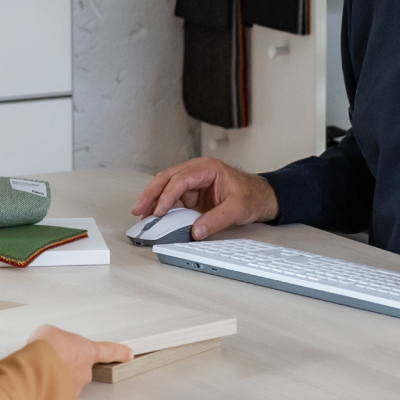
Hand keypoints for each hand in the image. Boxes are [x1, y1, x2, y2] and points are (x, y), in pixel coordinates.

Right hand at [28, 325, 132, 390]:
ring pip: (66, 383)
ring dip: (55, 379)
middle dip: (66, 365)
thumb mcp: (49, 332)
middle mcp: (84, 372)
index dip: (119, 352)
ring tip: (38, 373)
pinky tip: (37, 386)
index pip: (109, 351)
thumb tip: (47, 344)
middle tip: (49, 360)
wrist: (33, 371)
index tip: (129, 354)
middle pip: (80, 368)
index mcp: (87, 351)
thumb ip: (55, 339)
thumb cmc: (44, 349)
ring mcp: (75, 389)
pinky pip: (57, 396)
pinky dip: (48, 392)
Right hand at [131, 157, 278, 240]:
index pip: (180, 179)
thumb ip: (216, 220)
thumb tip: (196, 231)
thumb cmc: (251, 195)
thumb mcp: (237, 208)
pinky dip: (162, 206)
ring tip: (141, 214)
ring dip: (153, 200)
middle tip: (138, 209)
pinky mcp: (192, 193)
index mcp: (207, 168)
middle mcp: (197, 171)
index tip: (159, 211)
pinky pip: (173, 198)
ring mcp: (193, 182)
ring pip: (166, 187)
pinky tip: (154, 216)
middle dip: (150, 193)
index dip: (167, 196)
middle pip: (167, 178)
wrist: (261, 197)